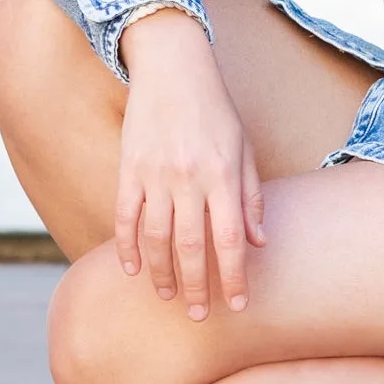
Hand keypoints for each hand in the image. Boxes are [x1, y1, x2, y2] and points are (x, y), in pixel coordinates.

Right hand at [115, 10, 264, 321]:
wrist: (173, 67)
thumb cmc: (216, 109)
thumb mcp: (245, 148)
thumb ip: (251, 197)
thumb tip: (258, 242)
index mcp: (223, 175)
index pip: (229, 240)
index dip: (233, 277)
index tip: (238, 305)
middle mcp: (189, 179)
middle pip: (190, 247)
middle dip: (197, 286)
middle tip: (201, 315)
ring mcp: (155, 175)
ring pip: (155, 238)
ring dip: (161, 274)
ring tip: (168, 296)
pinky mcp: (128, 169)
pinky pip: (124, 217)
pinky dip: (127, 247)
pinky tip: (132, 269)